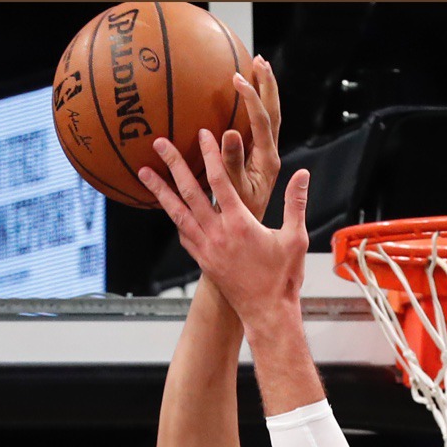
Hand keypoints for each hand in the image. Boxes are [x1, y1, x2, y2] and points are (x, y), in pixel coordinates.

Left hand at [137, 124, 307, 324]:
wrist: (267, 314)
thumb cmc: (283, 279)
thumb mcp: (295, 239)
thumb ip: (296, 204)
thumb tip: (303, 175)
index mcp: (240, 224)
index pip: (220, 181)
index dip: (210, 154)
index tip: (202, 133)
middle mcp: (218, 234)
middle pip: (189, 191)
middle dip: (173, 164)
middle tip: (159, 142)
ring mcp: (207, 249)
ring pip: (177, 213)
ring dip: (160, 190)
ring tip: (144, 172)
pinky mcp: (203, 261)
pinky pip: (183, 234)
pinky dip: (174, 218)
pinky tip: (168, 208)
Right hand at [221, 59, 280, 221]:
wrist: (247, 236)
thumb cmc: (239, 218)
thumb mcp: (234, 191)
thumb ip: (232, 163)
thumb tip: (231, 132)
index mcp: (267, 161)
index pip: (262, 121)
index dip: (251, 98)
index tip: (236, 78)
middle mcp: (270, 155)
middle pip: (273, 113)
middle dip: (267, 85)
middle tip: (259, 60)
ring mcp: (264, 155)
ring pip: (268, 117)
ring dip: (264, 91)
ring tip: (256, 67)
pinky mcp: (257, 157)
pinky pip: (258, 125)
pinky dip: (254, 106)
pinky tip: (242, 96)